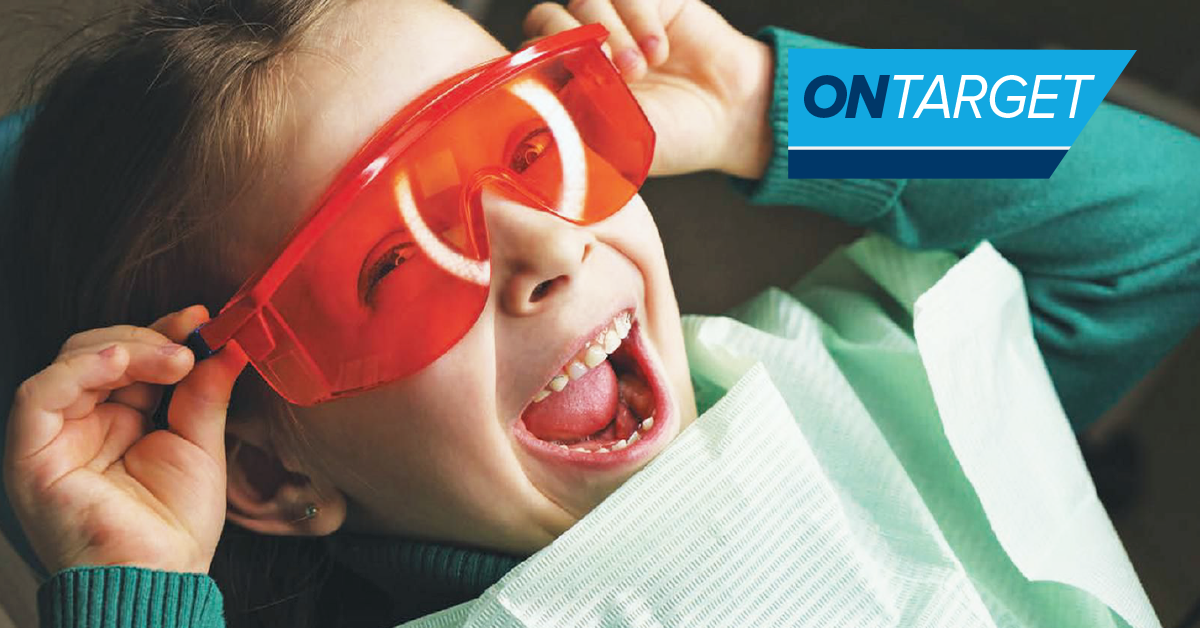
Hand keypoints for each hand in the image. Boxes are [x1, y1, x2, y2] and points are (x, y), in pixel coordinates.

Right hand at [3, 306, 246, 573]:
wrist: (156, 582)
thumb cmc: (176, 527)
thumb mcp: (201, 445)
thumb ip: (206, 394)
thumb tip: (227, 346)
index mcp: (122, 421)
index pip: (133, 360)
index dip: (164, 333)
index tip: (201, 318)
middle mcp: (85, 424)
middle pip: (101, 352)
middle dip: (148, 336)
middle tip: (191, 338)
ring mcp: (56, 437)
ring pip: (71, 362)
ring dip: (125, 347)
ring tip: (174, 357)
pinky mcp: (32, 453)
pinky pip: (39, 395)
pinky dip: (78, 369)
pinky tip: (120, 362)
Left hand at [524, 0, 774, 178]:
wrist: (731, 116)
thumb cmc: (673, 137)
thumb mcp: (614, 144)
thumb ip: (570, 125)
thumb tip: (529, 117)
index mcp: (569, 86)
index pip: (527, 59)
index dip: (541, 67)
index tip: (568, 88)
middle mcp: (586, 50)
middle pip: (545, 19)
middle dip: (571, 44)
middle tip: (608, 72)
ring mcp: (616, 20)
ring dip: (610, 32)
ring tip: (640, 67)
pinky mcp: (648, 0)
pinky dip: (640, 17)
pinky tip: (660, 49)